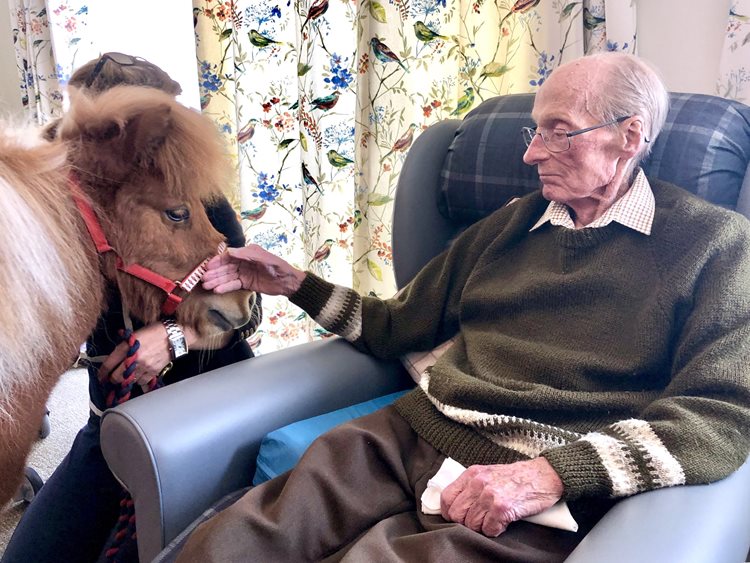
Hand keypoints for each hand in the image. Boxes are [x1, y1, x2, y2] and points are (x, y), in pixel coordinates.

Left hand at [98, 322, 174, 389]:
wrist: (173, 335)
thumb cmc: (154, 331)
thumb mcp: (134, 334)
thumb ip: (123, 346)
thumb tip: (114, 357)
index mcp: (126, 347)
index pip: (108, 364)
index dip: (102, 373)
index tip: (100, 376)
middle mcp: (134, 359)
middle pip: (117, 377)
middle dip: (113, 379)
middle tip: (113, 377)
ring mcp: (144, 367)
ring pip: (129, 381)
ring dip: (127, 380)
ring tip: (128, 376)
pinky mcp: (153, 372)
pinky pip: (142, 382)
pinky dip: (139, 381)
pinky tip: (139, 376)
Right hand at [202, 244, 305, 296]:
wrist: (287, 282)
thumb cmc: (277, 266)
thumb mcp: (264, 258)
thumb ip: (247, 255)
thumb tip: (229, 252)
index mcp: (247, 253)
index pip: (228, 256)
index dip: (218, 261)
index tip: (208, 266)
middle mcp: (243, 262)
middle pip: (225, 267)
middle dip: (214, 272)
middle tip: (203, 278)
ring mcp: (244, 273)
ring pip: (227, 276)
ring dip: (217, 281)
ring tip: (206, 286)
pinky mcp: (246, 283)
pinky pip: (233, 285)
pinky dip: (225, 287)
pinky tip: (217, 290)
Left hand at [440, 458, 562, 536]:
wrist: (543, 476)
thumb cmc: (516, 477)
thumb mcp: (488, 473)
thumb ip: (471, 485)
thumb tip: (455, 504)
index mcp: (472, 474)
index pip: (446, 498)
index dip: (449, 512)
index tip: (457, 517)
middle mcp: (478, 484)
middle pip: (456, 514)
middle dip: (466, 522)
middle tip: (479, 521)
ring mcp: (489, 496)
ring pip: (471, 524)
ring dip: (482, 527)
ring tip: (493, 520)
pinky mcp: (502, 509)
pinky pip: (488, 530)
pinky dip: (495, 530)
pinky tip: (503, 522)